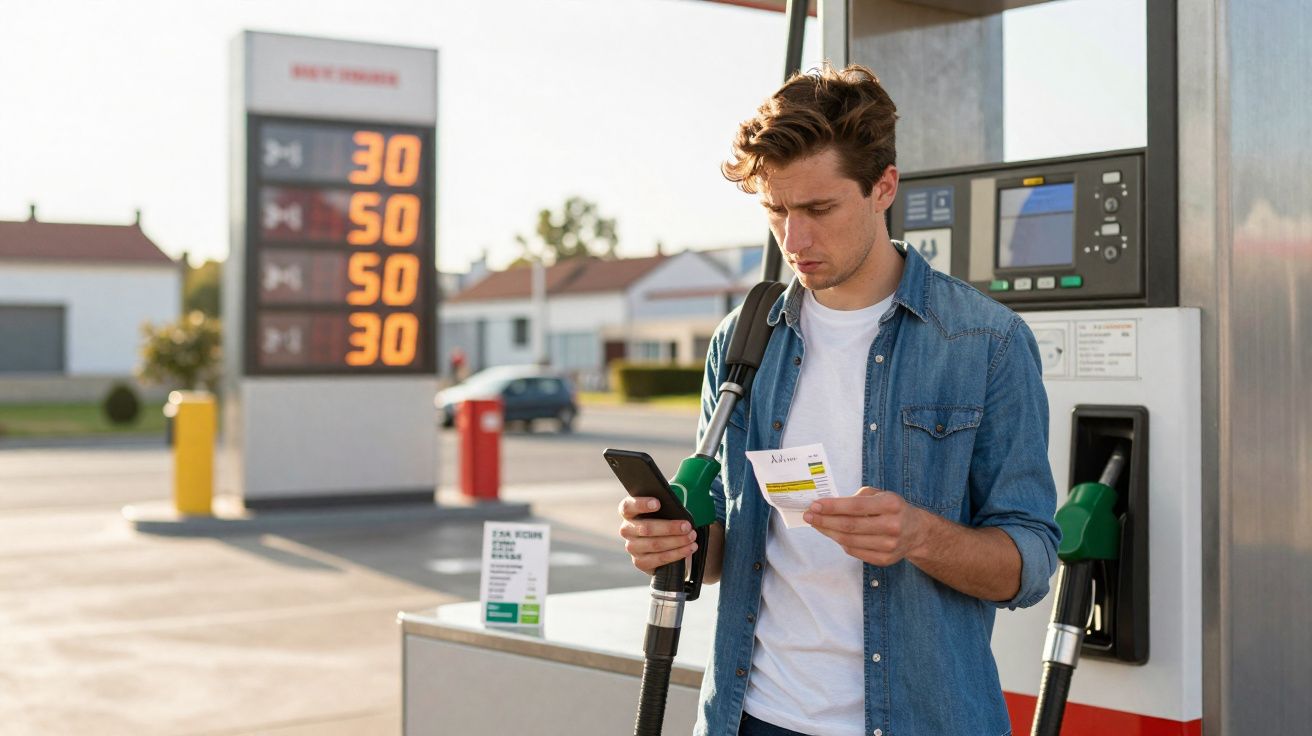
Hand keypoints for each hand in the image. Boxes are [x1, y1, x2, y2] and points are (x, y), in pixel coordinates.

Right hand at [617, 496, 698, 574]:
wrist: (663, 542)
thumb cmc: (663, 519)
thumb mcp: (662, 510)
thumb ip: (665, 507)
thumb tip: (678, 511)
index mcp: (628, 512)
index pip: (628, 506)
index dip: (641, 504)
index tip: (658, 503)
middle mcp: (626, 530)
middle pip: (646, 528)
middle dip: (669, 527)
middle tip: (687, 526)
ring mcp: (631, 547)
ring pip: (654, 545)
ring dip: (676, 541)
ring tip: (692, 537)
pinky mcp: (639, 562)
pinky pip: (659, 559)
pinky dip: (677, 554)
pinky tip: (688, 548)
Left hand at [803, 487, 927, 566]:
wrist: (917, 532)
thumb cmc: (892, 509)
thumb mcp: (879, 494)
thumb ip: (856, 498)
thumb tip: (827, 505)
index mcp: (891, 504)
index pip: (855, 506)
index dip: (832, 506)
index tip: (814, 505)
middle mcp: (892, 526)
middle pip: (850, 526)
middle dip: (824, 520)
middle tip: (808, 516)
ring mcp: (890, 545)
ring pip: (849, 541)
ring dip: (828, 532)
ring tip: (816, 524)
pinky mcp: (885, 559)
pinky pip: (855, 551)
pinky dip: (840, 542)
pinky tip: (832, 534)